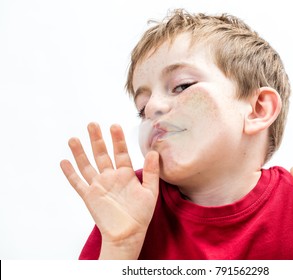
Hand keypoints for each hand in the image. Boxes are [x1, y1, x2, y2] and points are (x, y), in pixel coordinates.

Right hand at [60, 123, 158, 258]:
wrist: (128, 234)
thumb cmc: (141, 214)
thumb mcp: (150, 191)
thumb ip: (151, 172)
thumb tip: (154, 152)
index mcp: (126, 174)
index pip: (121, 153)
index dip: (118, 140)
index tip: (114, 125)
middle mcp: (111, 177)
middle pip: (102, 154)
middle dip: (97, 139)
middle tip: (92, 124)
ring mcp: (99, 186)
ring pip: (87, 165)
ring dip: (80, 152)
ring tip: (74, 138)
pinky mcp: (89, 196)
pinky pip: (78, 183)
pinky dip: (70, 173)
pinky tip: (64, 161)